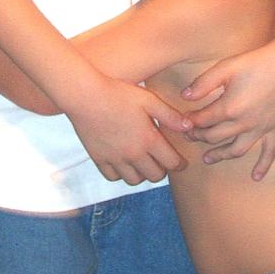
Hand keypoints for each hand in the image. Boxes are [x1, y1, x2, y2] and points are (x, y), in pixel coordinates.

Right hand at [68, 72, 187, 185]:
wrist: (85, 96)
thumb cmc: (118, 93)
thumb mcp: (148, 99)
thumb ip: (170, 115)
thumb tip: (189, 127)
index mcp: (148, 139)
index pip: (171, 163)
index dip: (179, 164)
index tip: (180, 161)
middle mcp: (132, 154)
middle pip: (155, 176)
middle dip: (162, 169)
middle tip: (161, 159)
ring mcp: (115, 159)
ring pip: (134, 181)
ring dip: (142, 174)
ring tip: (143, 161)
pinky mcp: (99, 159)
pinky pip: (113, 177)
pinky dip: (121, 174)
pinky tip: (124, 161)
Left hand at [181, 39, 274, 180]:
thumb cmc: (255, 63)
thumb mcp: (225, 68)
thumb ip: (202, 84)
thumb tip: (184, 96)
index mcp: (229, 108)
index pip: (203, 120)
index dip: (191, 121)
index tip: (184, 120)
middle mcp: (244, 124)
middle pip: (215, 136)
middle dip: (200, 136)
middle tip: (191, 135)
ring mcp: (261, 129)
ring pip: (236, 149)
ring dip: (220, 155)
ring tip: (207, 159)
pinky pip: (269, 152)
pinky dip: (263, 166)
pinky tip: (255, 177)